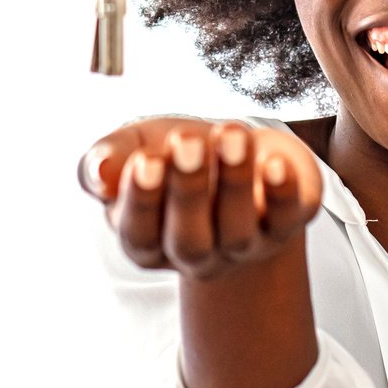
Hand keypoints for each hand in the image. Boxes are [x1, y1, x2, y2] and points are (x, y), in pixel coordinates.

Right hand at [80, 119, 319, 280]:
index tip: (147, 160)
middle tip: (189, 142)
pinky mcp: (284, 226)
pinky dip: (283, 195)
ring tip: (231, 135)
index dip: (143, 200)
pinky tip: (275, 165)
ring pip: (237, 232)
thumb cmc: (173, 152)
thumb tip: (99, 175)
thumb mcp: (133, 148)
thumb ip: (106, 160)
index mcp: (148, 240)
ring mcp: (242, 246)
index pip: (140, 234)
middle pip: (189, 242)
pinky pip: (287, 221)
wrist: (230, 147)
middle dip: (189, 192)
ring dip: (234, 182)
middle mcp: (194, 253)